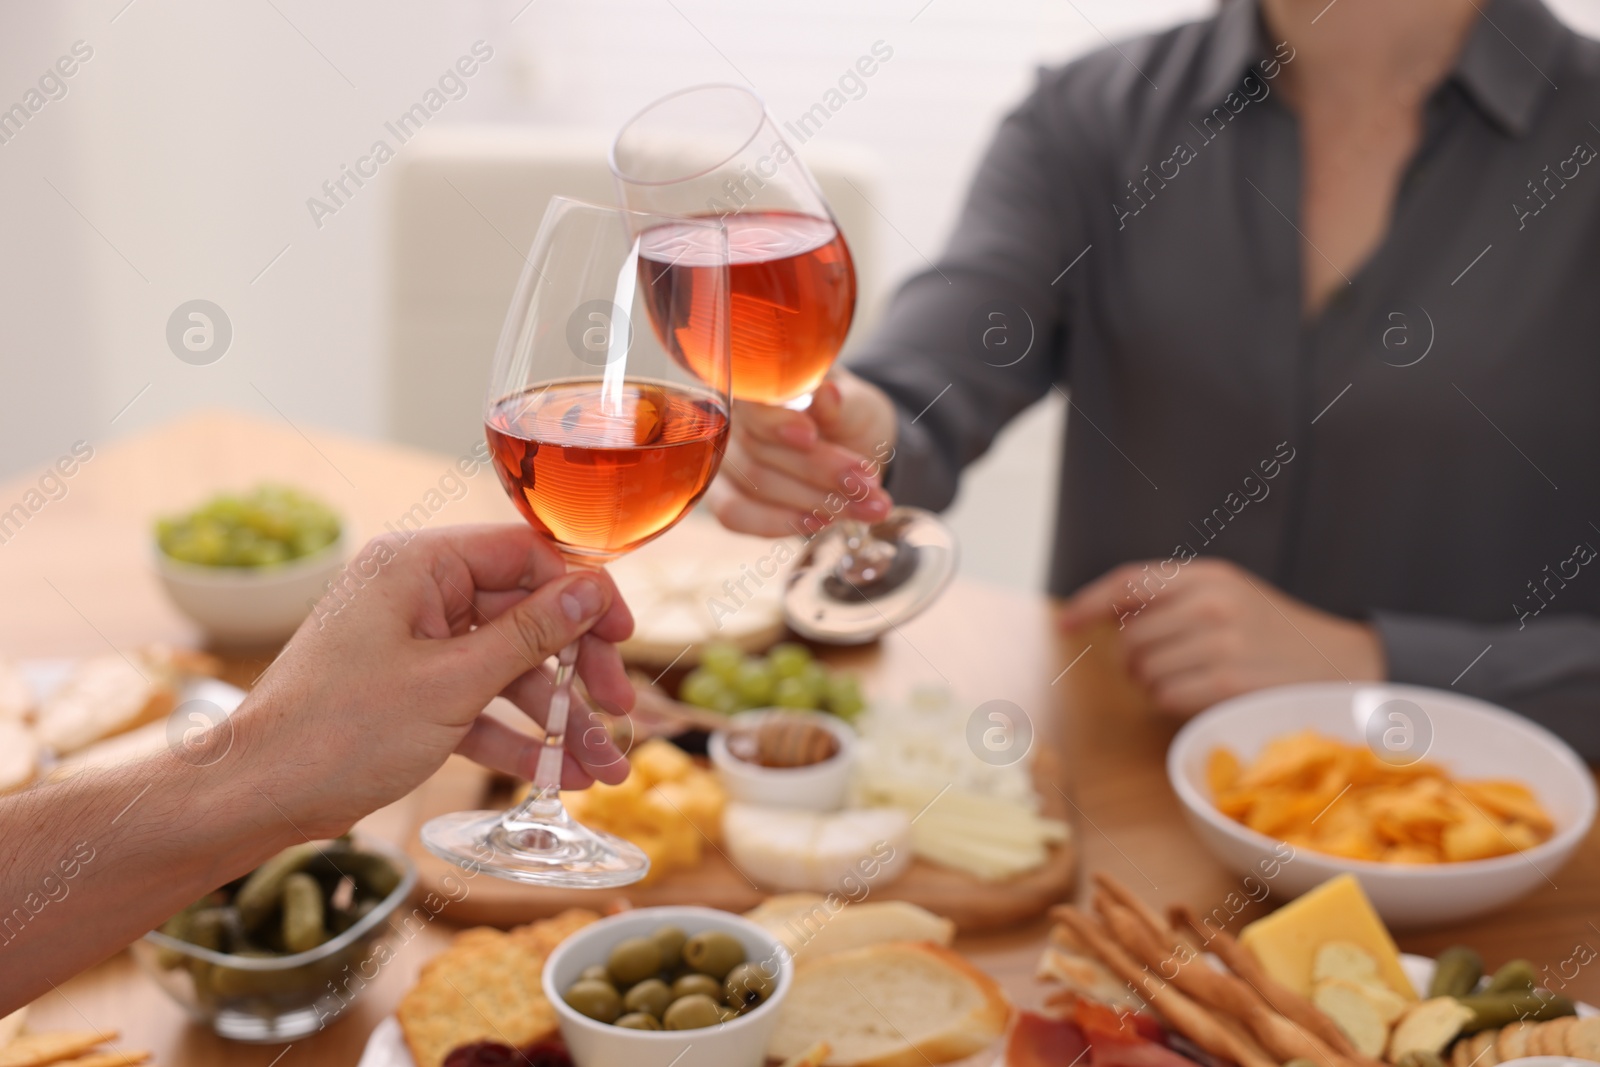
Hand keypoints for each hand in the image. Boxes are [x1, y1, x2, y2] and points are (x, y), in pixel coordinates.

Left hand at [232, 524, 636, 838]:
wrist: (256, 797)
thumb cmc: (338, 732)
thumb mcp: (451, 683)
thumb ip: (529, 635)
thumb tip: (591, 591)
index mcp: (417, 565)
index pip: (525, 556)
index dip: (583, 595)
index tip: (624, 638)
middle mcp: (417, 595)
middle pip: (524, 617)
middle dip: (576, 672)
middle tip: (622, 710)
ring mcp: (413, 645)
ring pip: (507, 670)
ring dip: (556, 720)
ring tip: (604, 770)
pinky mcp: (409, 692)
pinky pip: (478, 704)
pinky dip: (515, 739)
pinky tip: (560, 778)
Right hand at [707, 368, 899, 536]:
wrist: (850, 446)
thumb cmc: (847, 416)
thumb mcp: (856, 406)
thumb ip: (841, 404)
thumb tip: (827, 394)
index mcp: (757, 379)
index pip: (750, 402)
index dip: (776, 422)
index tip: (811, 436)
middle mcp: (727, 416)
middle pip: (759, 449)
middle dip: (818, 471)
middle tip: (867, 484)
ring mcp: (722, 458)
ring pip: (754, 485)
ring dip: (813, 502)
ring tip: (867, 507)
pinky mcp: (723, 495)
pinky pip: (735, 515)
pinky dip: (779, 523)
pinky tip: (820, 523)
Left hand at [1058, 557, 1384, 713]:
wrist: (1345, 667)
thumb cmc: (1277, 637)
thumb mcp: (1231, 596)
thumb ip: (1175, 597)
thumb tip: (1109, 613)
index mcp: (1211, 575)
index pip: (1129, 581)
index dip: (1089, 602)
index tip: (1065, 622)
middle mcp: (1213, 604)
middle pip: (1131, 637)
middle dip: (1136, 659)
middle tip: (1165, 667)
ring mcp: (1221, 644)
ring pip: (1144, 670)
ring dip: (1154, 684)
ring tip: (1191, 680)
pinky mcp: (1227, 683)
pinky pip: (1164, 697)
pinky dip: (1172, 703)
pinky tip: (1202, 697)